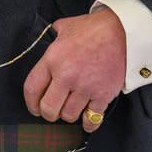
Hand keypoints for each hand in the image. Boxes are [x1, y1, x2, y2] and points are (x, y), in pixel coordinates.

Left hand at [23, 8, 125, 132]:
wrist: (121, 32)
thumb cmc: (91, 28)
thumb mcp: (63, 27)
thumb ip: (51, 38)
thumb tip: (46, 41)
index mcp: (52, 60)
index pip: (32, 89)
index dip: (30, 103)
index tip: (34, 108)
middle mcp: (66, 77)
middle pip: (49, 109)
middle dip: (47, 114)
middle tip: (51, 111)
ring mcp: (85, 88)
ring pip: (69, 115)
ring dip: (67, 115)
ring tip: (69, 108)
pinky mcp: (103, 95)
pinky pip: (92, 118)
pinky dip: (88, 123)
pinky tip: (86, 121)